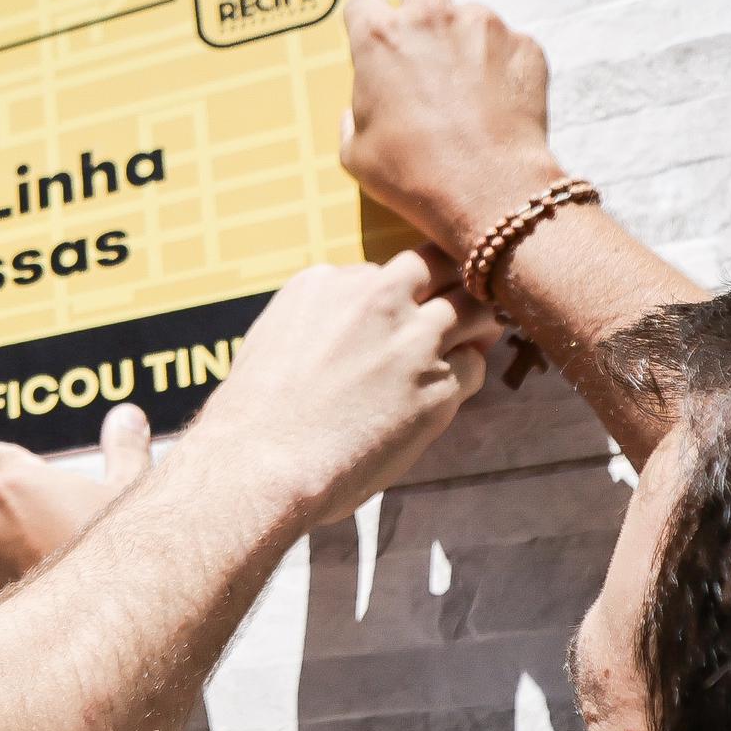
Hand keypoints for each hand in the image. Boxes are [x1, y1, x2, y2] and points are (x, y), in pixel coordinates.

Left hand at [0, 402, 152, 595]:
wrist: (111, 621)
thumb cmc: (122, 552)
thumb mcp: (131, 491)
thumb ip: (124, 448)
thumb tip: (127, 416)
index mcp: (18, 484)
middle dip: (23, 509)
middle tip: (64, 519)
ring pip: (2, 546)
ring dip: (24, 547)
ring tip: (70, 558)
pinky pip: (8, 580)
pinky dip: (27, 580)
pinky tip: (63, 590)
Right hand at [181, 253, 495, 526]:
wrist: (261, 465)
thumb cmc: (254, 420)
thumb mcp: (272, 344)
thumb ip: (317, 325)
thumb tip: (345, 340)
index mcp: (323, 283)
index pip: (380, 272)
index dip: (395, 296)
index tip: (396, 318)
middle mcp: (372, 299)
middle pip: (436, 265)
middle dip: (450, 283)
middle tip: (456, 309)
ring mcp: (410, 339)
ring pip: (473, 307)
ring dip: (475, 325)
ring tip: (471, 344)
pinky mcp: (437, 384)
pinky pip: (473, 366)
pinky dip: (465, 377)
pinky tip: (443, 396)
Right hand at [342, 0, 563, 261]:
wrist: (490, 192)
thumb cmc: (415, 176)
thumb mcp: (355, 155)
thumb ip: (352, 117)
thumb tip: (358, 108)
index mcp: (380, 38)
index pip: (363, 0)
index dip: (368, 23)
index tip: (376, 45)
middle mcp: (432, 18)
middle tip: (427, 22)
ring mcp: (484, 26)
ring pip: (472, 16)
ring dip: (468, 43)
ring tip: (470, 97)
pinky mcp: (526, 45)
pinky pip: (510, 48)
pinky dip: (504, 71)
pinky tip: (499, 109)